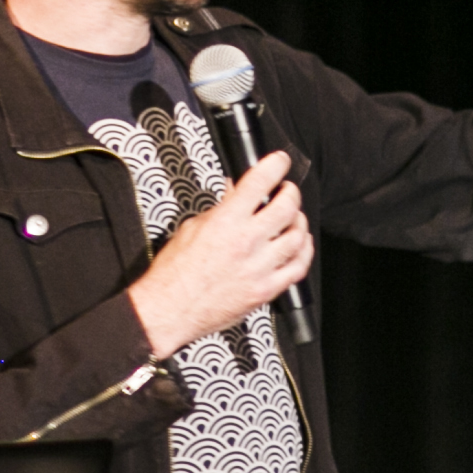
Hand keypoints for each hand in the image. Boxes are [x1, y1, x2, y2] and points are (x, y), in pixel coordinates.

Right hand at [127, 151, 313, 357]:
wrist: (169, 310)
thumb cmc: (174, 274)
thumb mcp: (191, 228)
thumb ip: (219, 209)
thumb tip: (234, 193)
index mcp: (226, 223)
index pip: (259, 182)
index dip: (275, 165)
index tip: (280, 161)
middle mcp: (247, 243)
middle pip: (287, 207)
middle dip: (290, 193)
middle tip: (286, 191)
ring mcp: (259, 267)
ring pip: (298, 236)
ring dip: (298, 222)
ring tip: (293, 218)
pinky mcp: (266, 290)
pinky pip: (298, 267)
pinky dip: (304, 252)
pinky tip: (299, 246)